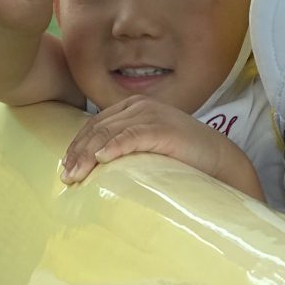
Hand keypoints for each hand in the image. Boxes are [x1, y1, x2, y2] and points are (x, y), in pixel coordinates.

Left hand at [60, 97, 263, 198]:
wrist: (219, 161)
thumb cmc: (181, 159)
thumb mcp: (145, 150)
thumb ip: (124, 149)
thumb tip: (93, 169)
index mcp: (132, 108)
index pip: (94, 125)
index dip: (77, 146)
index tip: (65, 169)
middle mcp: (138, 106)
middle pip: (97, 129)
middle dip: (77, 153)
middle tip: (66, 178)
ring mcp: (150, 115)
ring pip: (108, 133)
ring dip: (88, 155)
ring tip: (76, 175)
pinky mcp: (162, 128)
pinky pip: (131, 136)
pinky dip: (113, 148)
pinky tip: (100, 160)